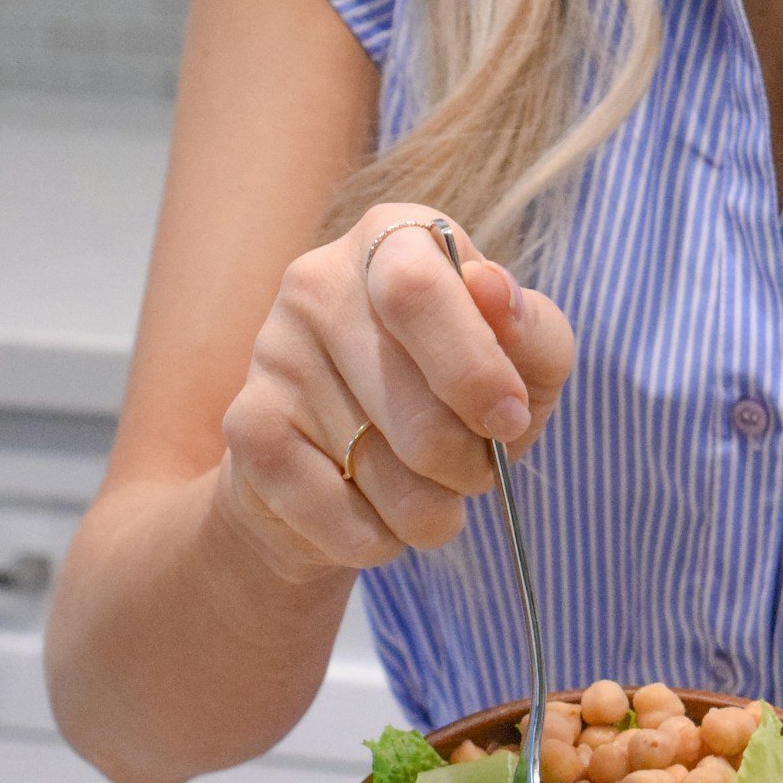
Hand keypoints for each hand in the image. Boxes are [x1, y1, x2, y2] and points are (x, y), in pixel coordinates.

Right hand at [214, 206, 574, 584]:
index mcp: (393, 241)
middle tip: (473, 472)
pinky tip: (373, 515)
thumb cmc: (447, 404)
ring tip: (424, 493)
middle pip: (420, 412)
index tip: (510, 422)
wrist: (335, 474)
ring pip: (387, 478)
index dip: (476, 374)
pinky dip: (381, 541)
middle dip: (469, 468)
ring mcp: (273, 354)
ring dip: (430, 512)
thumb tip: (495, 294)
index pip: (420, 292)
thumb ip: (534, 333)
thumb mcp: (520, 366)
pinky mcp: (248, 431)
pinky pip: (345, 520)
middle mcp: (318, 283)